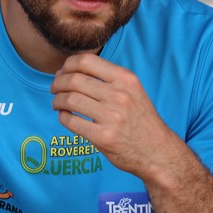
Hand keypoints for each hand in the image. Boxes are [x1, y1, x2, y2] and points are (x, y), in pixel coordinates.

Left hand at [50, 53, 179, 178]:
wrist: (158, 151)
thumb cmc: (140, 119)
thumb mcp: (132, 90)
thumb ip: (106, 79)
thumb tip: (66, 71)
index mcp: (126, 79)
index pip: (86, 61)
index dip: (67, 65)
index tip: (63, 73)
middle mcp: (119, 95)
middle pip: (74, 80)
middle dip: (58, 83)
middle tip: (54, 89)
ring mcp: (112, 117)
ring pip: (70, 100)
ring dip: (57, 101)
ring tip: (58, 104)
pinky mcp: (103, 137)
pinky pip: (71, 121)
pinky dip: (62, 117)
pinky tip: (65, 117)